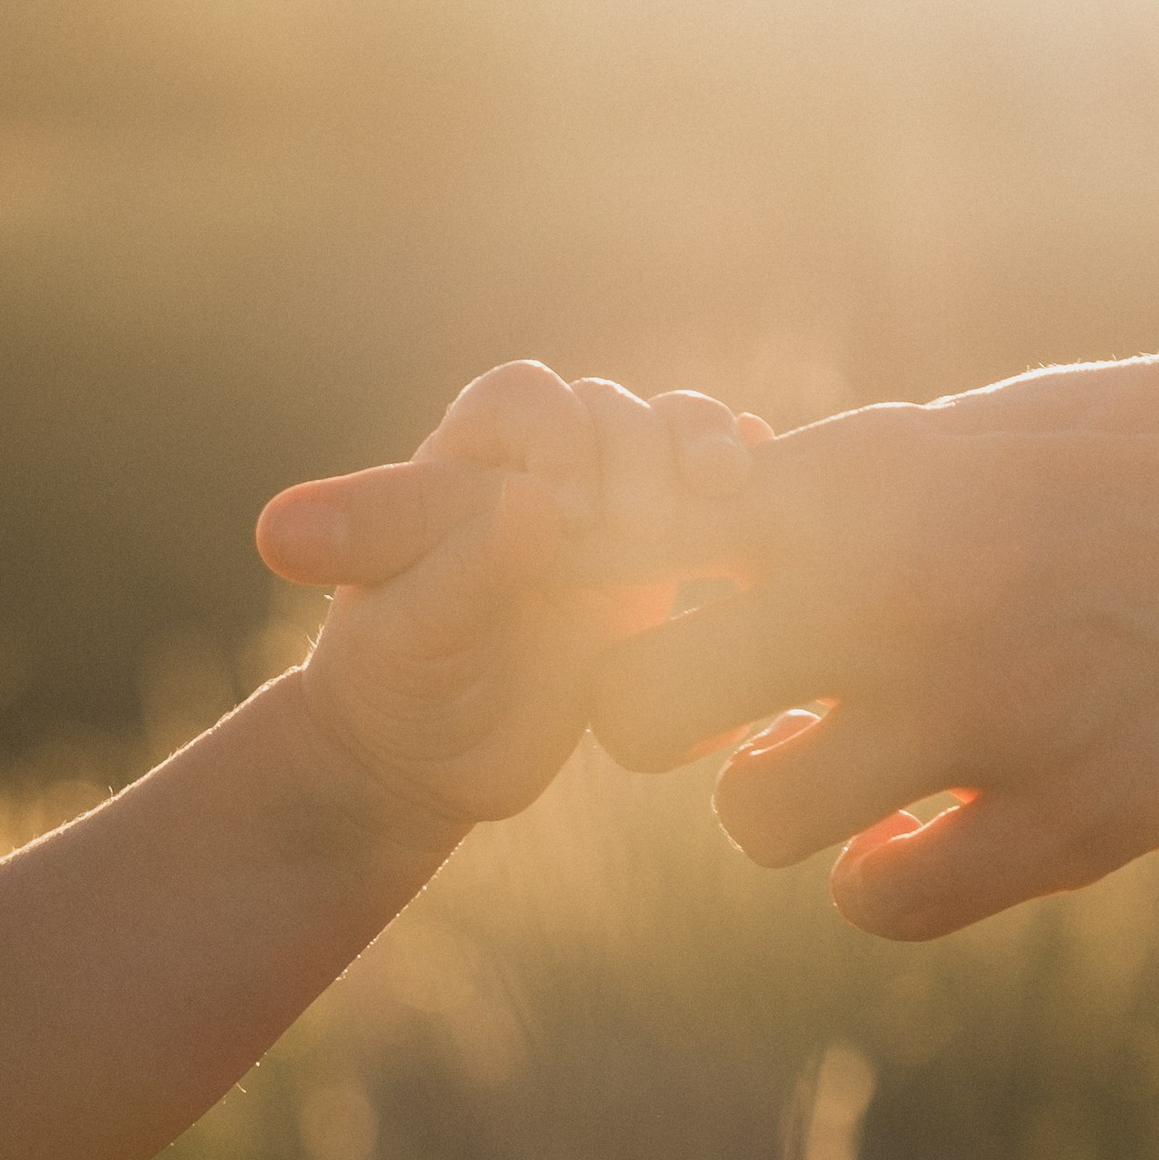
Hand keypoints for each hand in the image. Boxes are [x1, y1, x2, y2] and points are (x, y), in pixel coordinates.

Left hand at [257, 361, 769, 841]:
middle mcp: (537, 472)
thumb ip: (463, 570)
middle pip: (611, 411)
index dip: (557, 430)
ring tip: (721, 488)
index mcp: (462, 466)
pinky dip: (745, 479)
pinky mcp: (654, 562)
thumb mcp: (408, 641)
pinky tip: (763, 481)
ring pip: (670, 440)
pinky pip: (711, 501)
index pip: (521, 398)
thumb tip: (535, 499)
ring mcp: (602, 513)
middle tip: (632, 526)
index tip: (563, 504)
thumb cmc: (395, 689)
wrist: (433, 761)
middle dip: (637, 452)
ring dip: (701, 448)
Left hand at [590, 299, 1158, 938]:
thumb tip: (728, 538)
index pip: (651, 543)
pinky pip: (883, 903)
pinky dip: (887, 879)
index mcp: (887, 470)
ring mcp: (988, 711)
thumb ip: (872, 487)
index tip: (694, 592)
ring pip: (752, 818)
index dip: (649, 582)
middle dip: (665, 712)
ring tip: (851, 765)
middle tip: (736, 703)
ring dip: (782, 801)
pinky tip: (928, 838)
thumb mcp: (1015, 426)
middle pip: (643, 701)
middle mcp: (907, 588)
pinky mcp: (1079, 815)